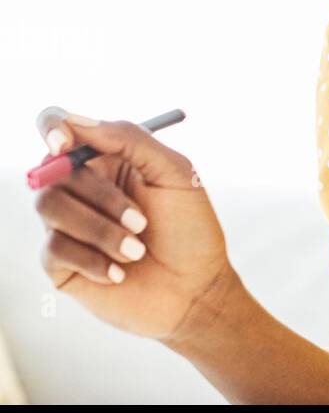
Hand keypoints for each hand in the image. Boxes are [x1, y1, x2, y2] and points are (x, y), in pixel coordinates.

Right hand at [33, 106, 235, 342]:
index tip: (63, 143)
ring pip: (50, 206)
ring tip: (138, 250)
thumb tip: (75, 121)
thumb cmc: (190, 227)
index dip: (53, 127)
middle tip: (141, 221)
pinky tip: (121, 272)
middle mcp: (82, 187)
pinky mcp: (60, 262)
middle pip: (53, 170)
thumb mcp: (174, 173)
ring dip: (100, 229)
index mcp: (108, 157)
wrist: (195, 291)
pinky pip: (53, 247)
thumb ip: (129, 139)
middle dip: (100, 196)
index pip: (60, 126)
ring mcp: (67, 224)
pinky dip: (93, 259)